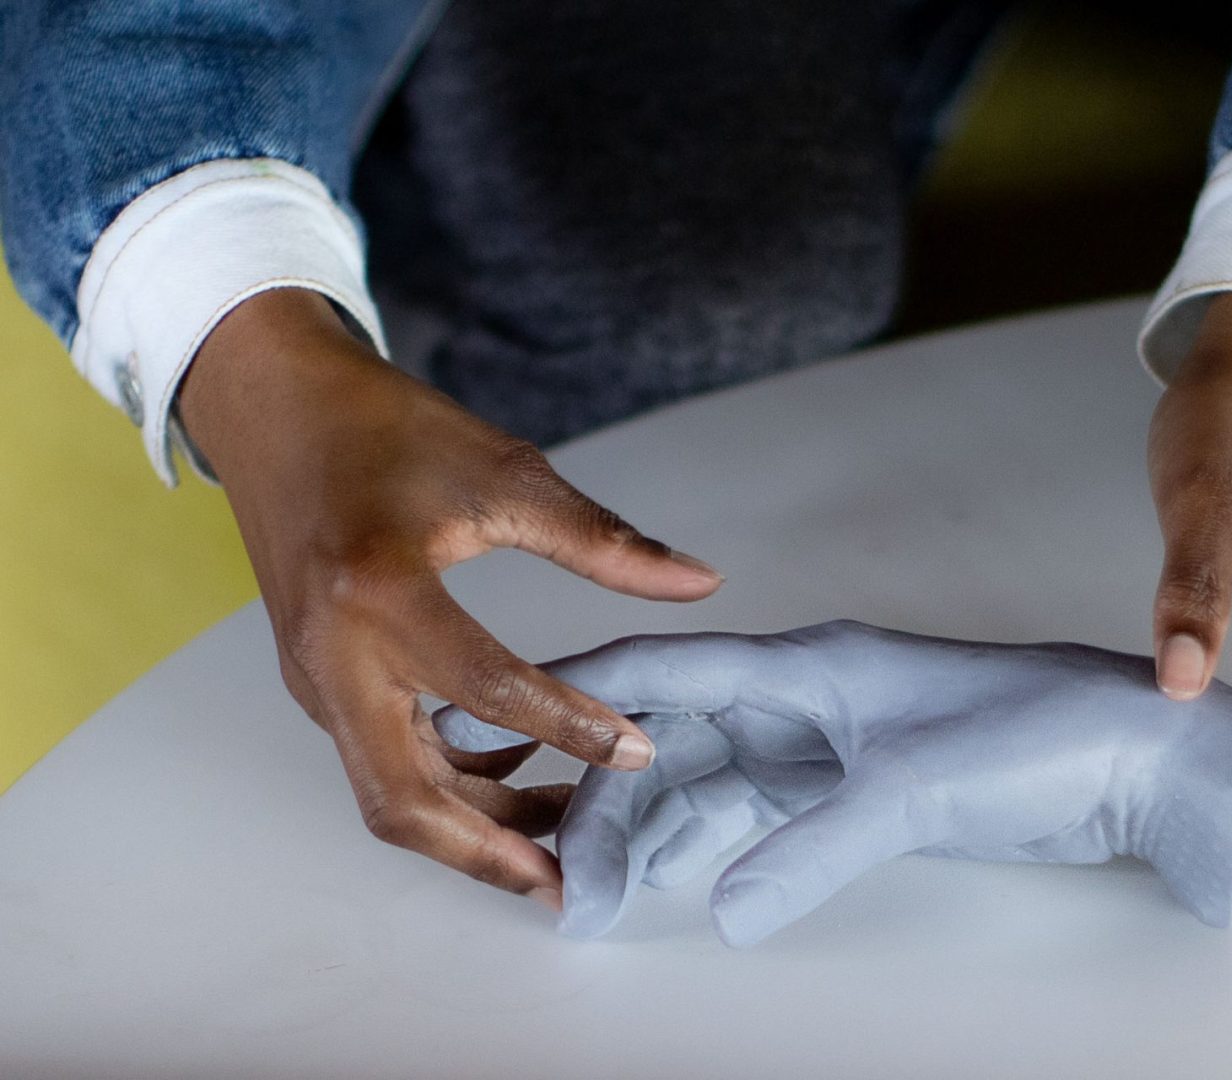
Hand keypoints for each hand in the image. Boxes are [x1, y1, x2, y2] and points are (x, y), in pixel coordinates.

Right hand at [177, 288, 723, 905]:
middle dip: (489, 852)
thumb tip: (701, 582)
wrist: (271, 402)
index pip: (487, 689)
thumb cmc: (385, 426)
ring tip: (563, 834)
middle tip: (572, 881)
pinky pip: (381, 756)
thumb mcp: (503, 471)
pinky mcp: (316, 679)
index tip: (641, 752)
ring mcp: (314, 676)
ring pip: (389, 790)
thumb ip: (603, 542)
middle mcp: (331, 654)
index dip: (572, 728)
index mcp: (377, 592)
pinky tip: (516, 769)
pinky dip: (446, 778)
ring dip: (472, 824)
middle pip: (402, 800)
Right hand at [436, 621, 1231, 944]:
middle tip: (565, 883)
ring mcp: (825, 747)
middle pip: (672, 743)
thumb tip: (722, 909)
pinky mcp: (854, 792)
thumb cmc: (1040, 732)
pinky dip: (707, 847)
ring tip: (596, 897)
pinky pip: (753, 816)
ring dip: (650, 833)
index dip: (582, 697)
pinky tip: (672, 882)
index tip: (503, 726)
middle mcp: (804, 699)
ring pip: (706, 784)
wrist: (1134, 756)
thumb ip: (812, 849)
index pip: (670, 673)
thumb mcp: (916, 788)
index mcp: (809, 666)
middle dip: (608, 804)